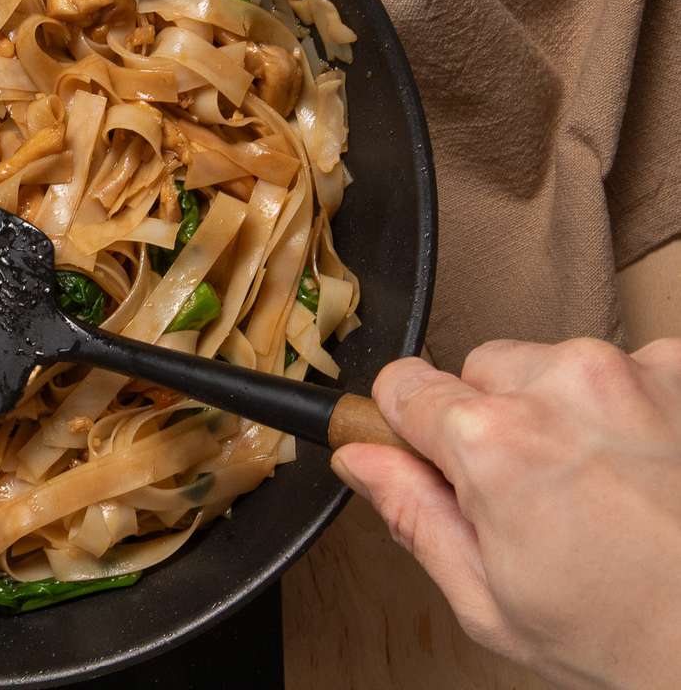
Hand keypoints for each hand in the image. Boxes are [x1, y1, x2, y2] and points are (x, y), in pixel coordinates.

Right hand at [333, 339, 680, 688]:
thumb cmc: (632, 639)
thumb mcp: (491, 601)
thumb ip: (411, 514)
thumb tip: (359, 458)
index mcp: (493, 445)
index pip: (403, 384)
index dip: (409, 428)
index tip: (430, 456)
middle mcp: (561, 387)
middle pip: (480, 370)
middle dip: (491, 418)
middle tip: (532, 492)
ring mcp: (633, 372)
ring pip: (552, 365)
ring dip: (561, 409)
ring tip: (601, 483)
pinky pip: (624, 368)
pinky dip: (627, 407)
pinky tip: (646, 468)